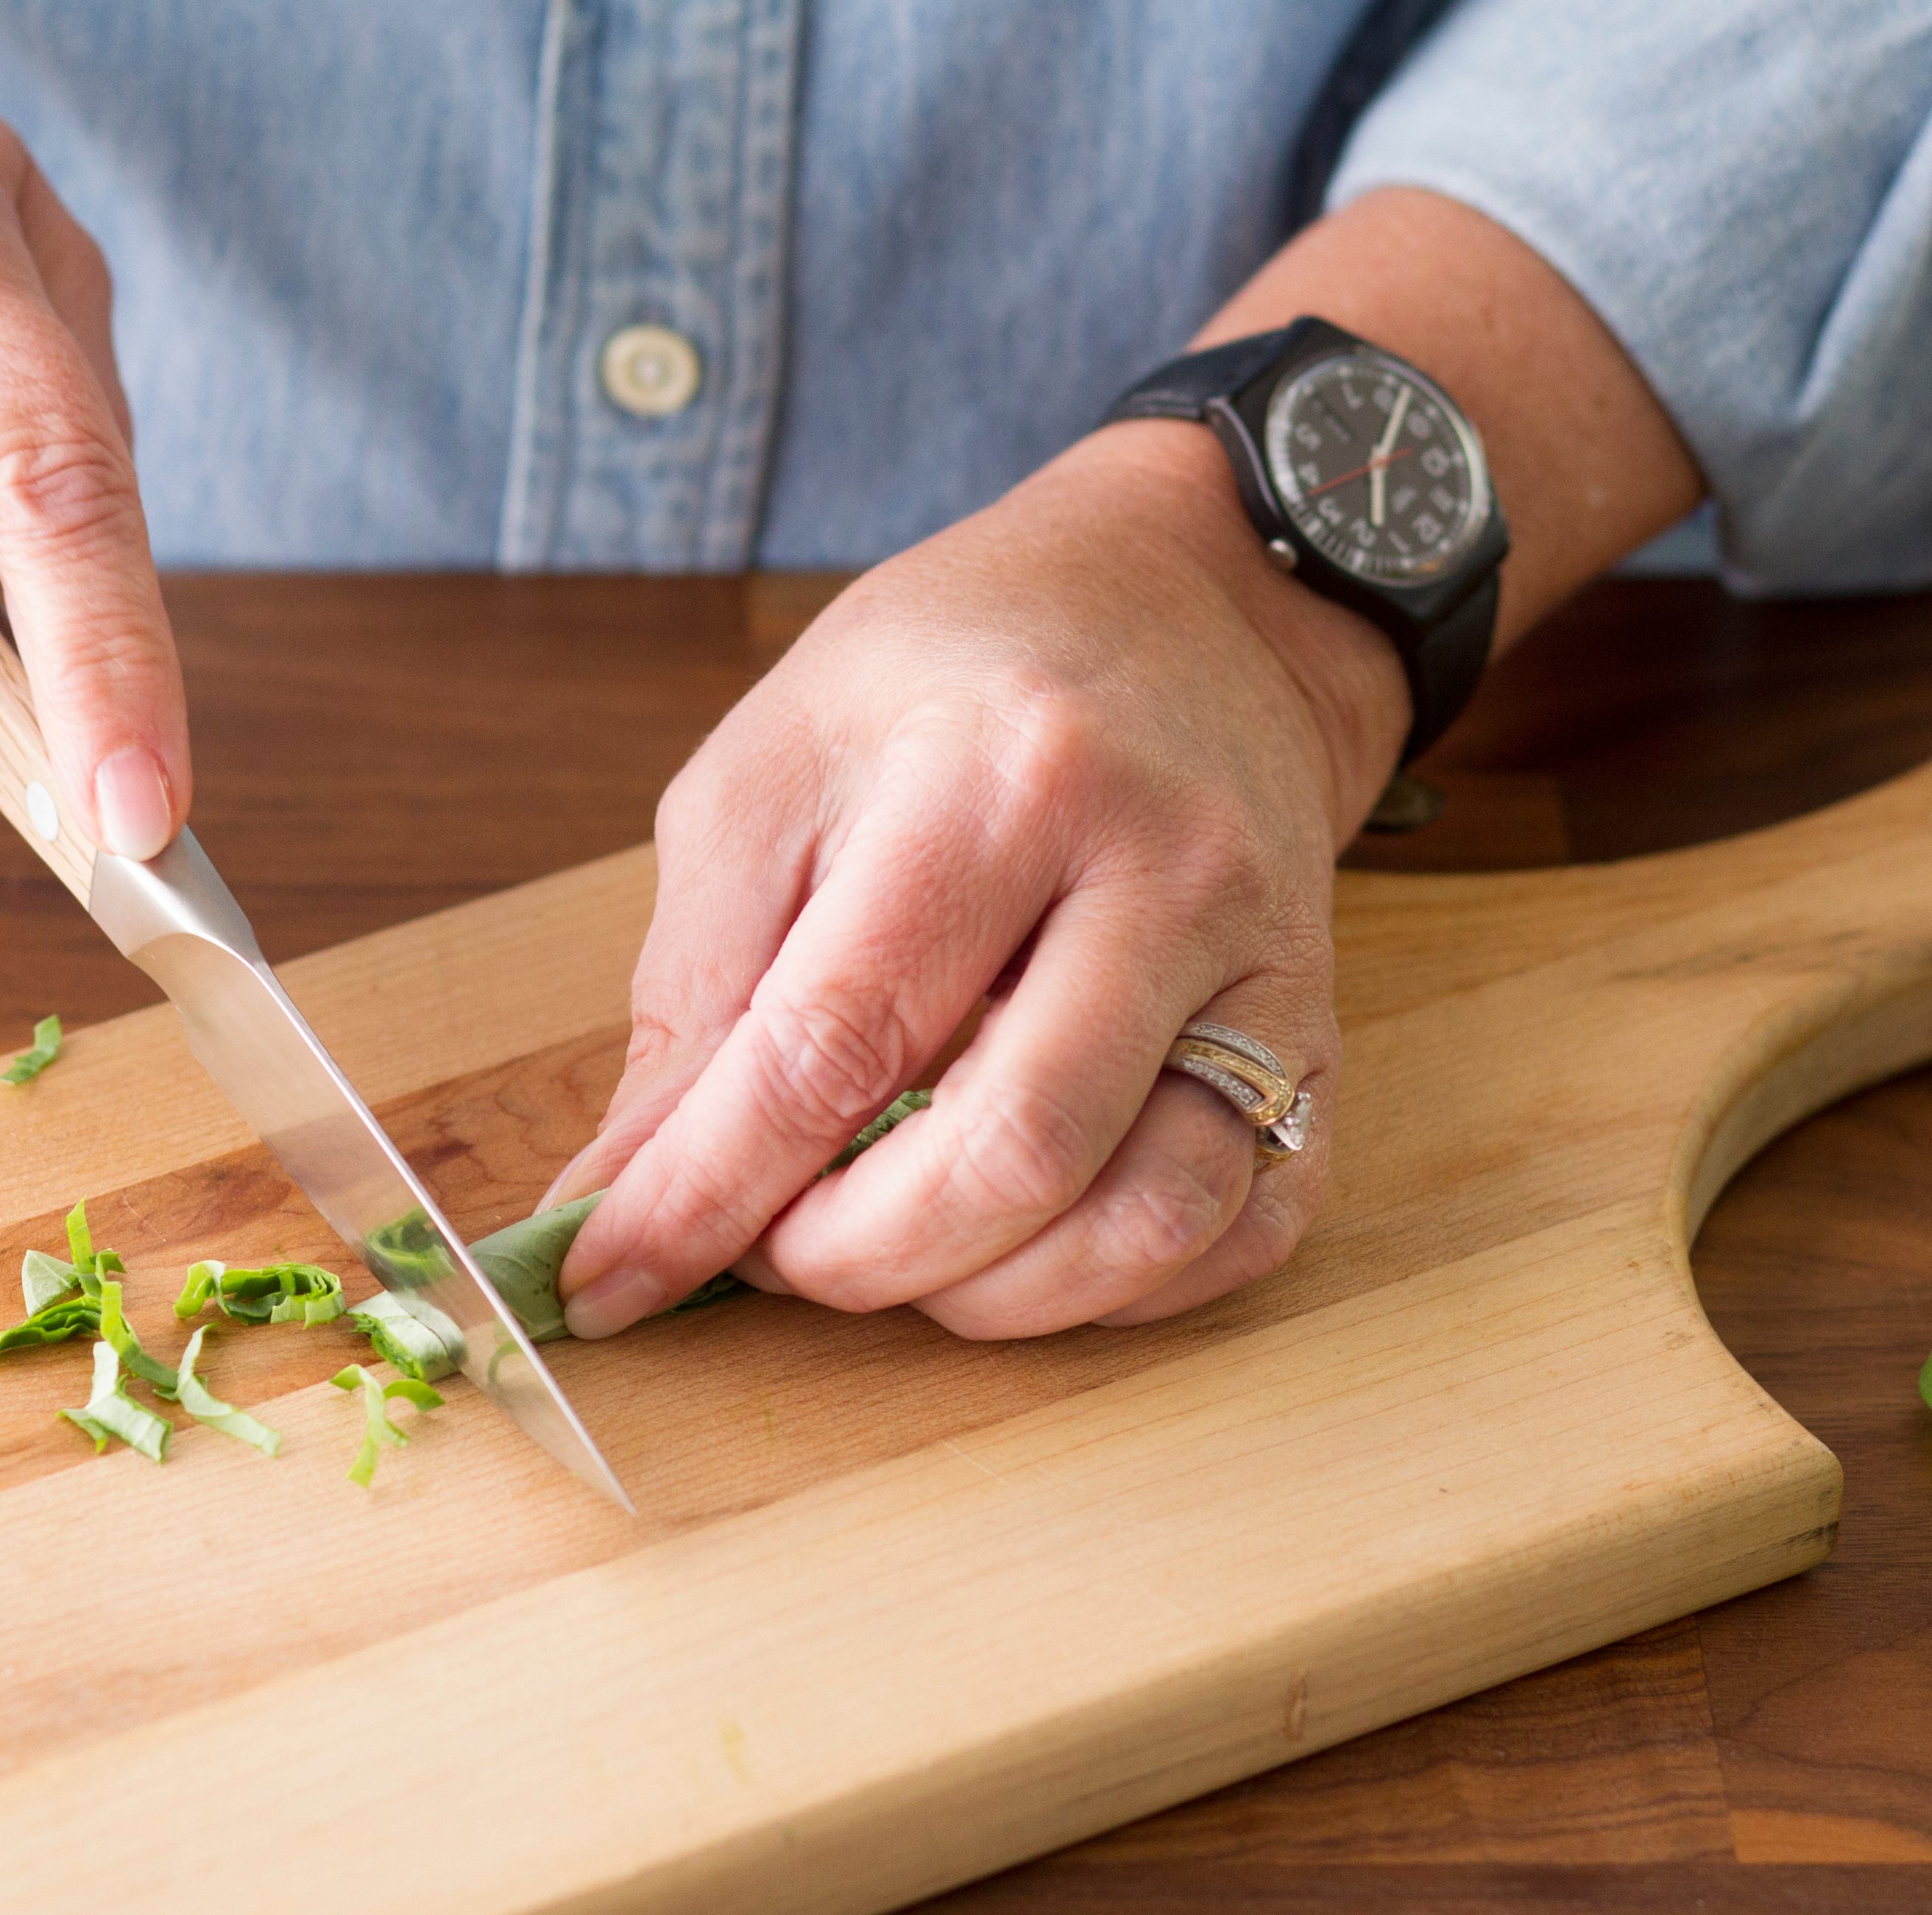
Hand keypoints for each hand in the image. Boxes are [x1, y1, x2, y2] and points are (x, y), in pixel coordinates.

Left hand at [548, 421, 1406, 1340]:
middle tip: (774, 1249)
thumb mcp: (776, 772)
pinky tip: (1024, 1248)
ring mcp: (1265, 963)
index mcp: (999, 776)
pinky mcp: (1319, 1037)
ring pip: (1147, 1218)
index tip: (612, 1279)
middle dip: (853, 1259)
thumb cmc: (957, 678)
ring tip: (894, 1247)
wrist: (1196, 601)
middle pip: (1010, 1156)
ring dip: (988, 1296)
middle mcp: (1160, 869)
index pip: (834, 1047)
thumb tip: (622, 1198)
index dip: (706, 1195)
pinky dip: (1117, 1290)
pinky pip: (1241, 1231)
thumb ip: (698, 990)